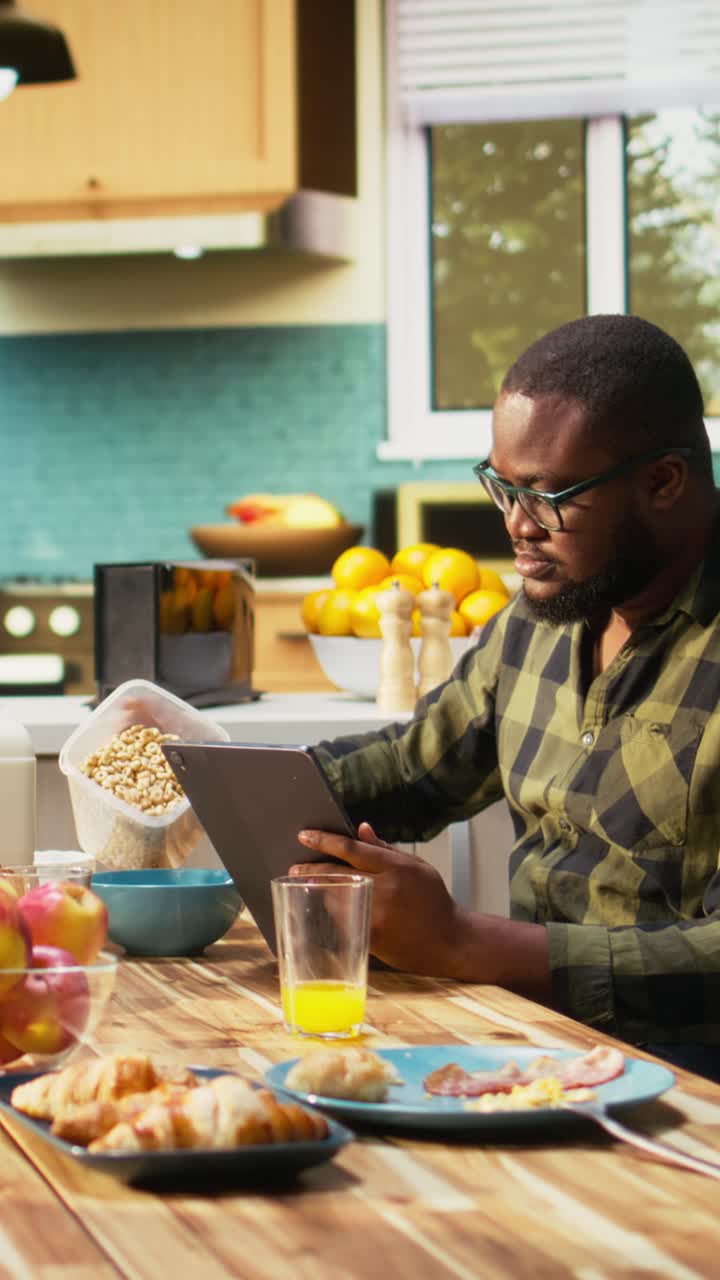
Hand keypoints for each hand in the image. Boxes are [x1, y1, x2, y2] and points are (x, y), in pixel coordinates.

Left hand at [292, 822, 461, 974]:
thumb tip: (361, 829)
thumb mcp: (416, 867)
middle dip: (311, 869)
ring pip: (334, 899)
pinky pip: (341, 921)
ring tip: (308, 885)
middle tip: (295, 867)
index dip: (325, 841)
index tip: (304, 836)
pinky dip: (332, 912)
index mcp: (397, 867)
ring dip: (319, 891)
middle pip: (336, 874)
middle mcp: (385, 890)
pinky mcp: (371, 938)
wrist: (449, 942)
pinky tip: (326, 907)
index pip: (352, 849)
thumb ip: (385, 848)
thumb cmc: (434, 900)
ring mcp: (376, 916)